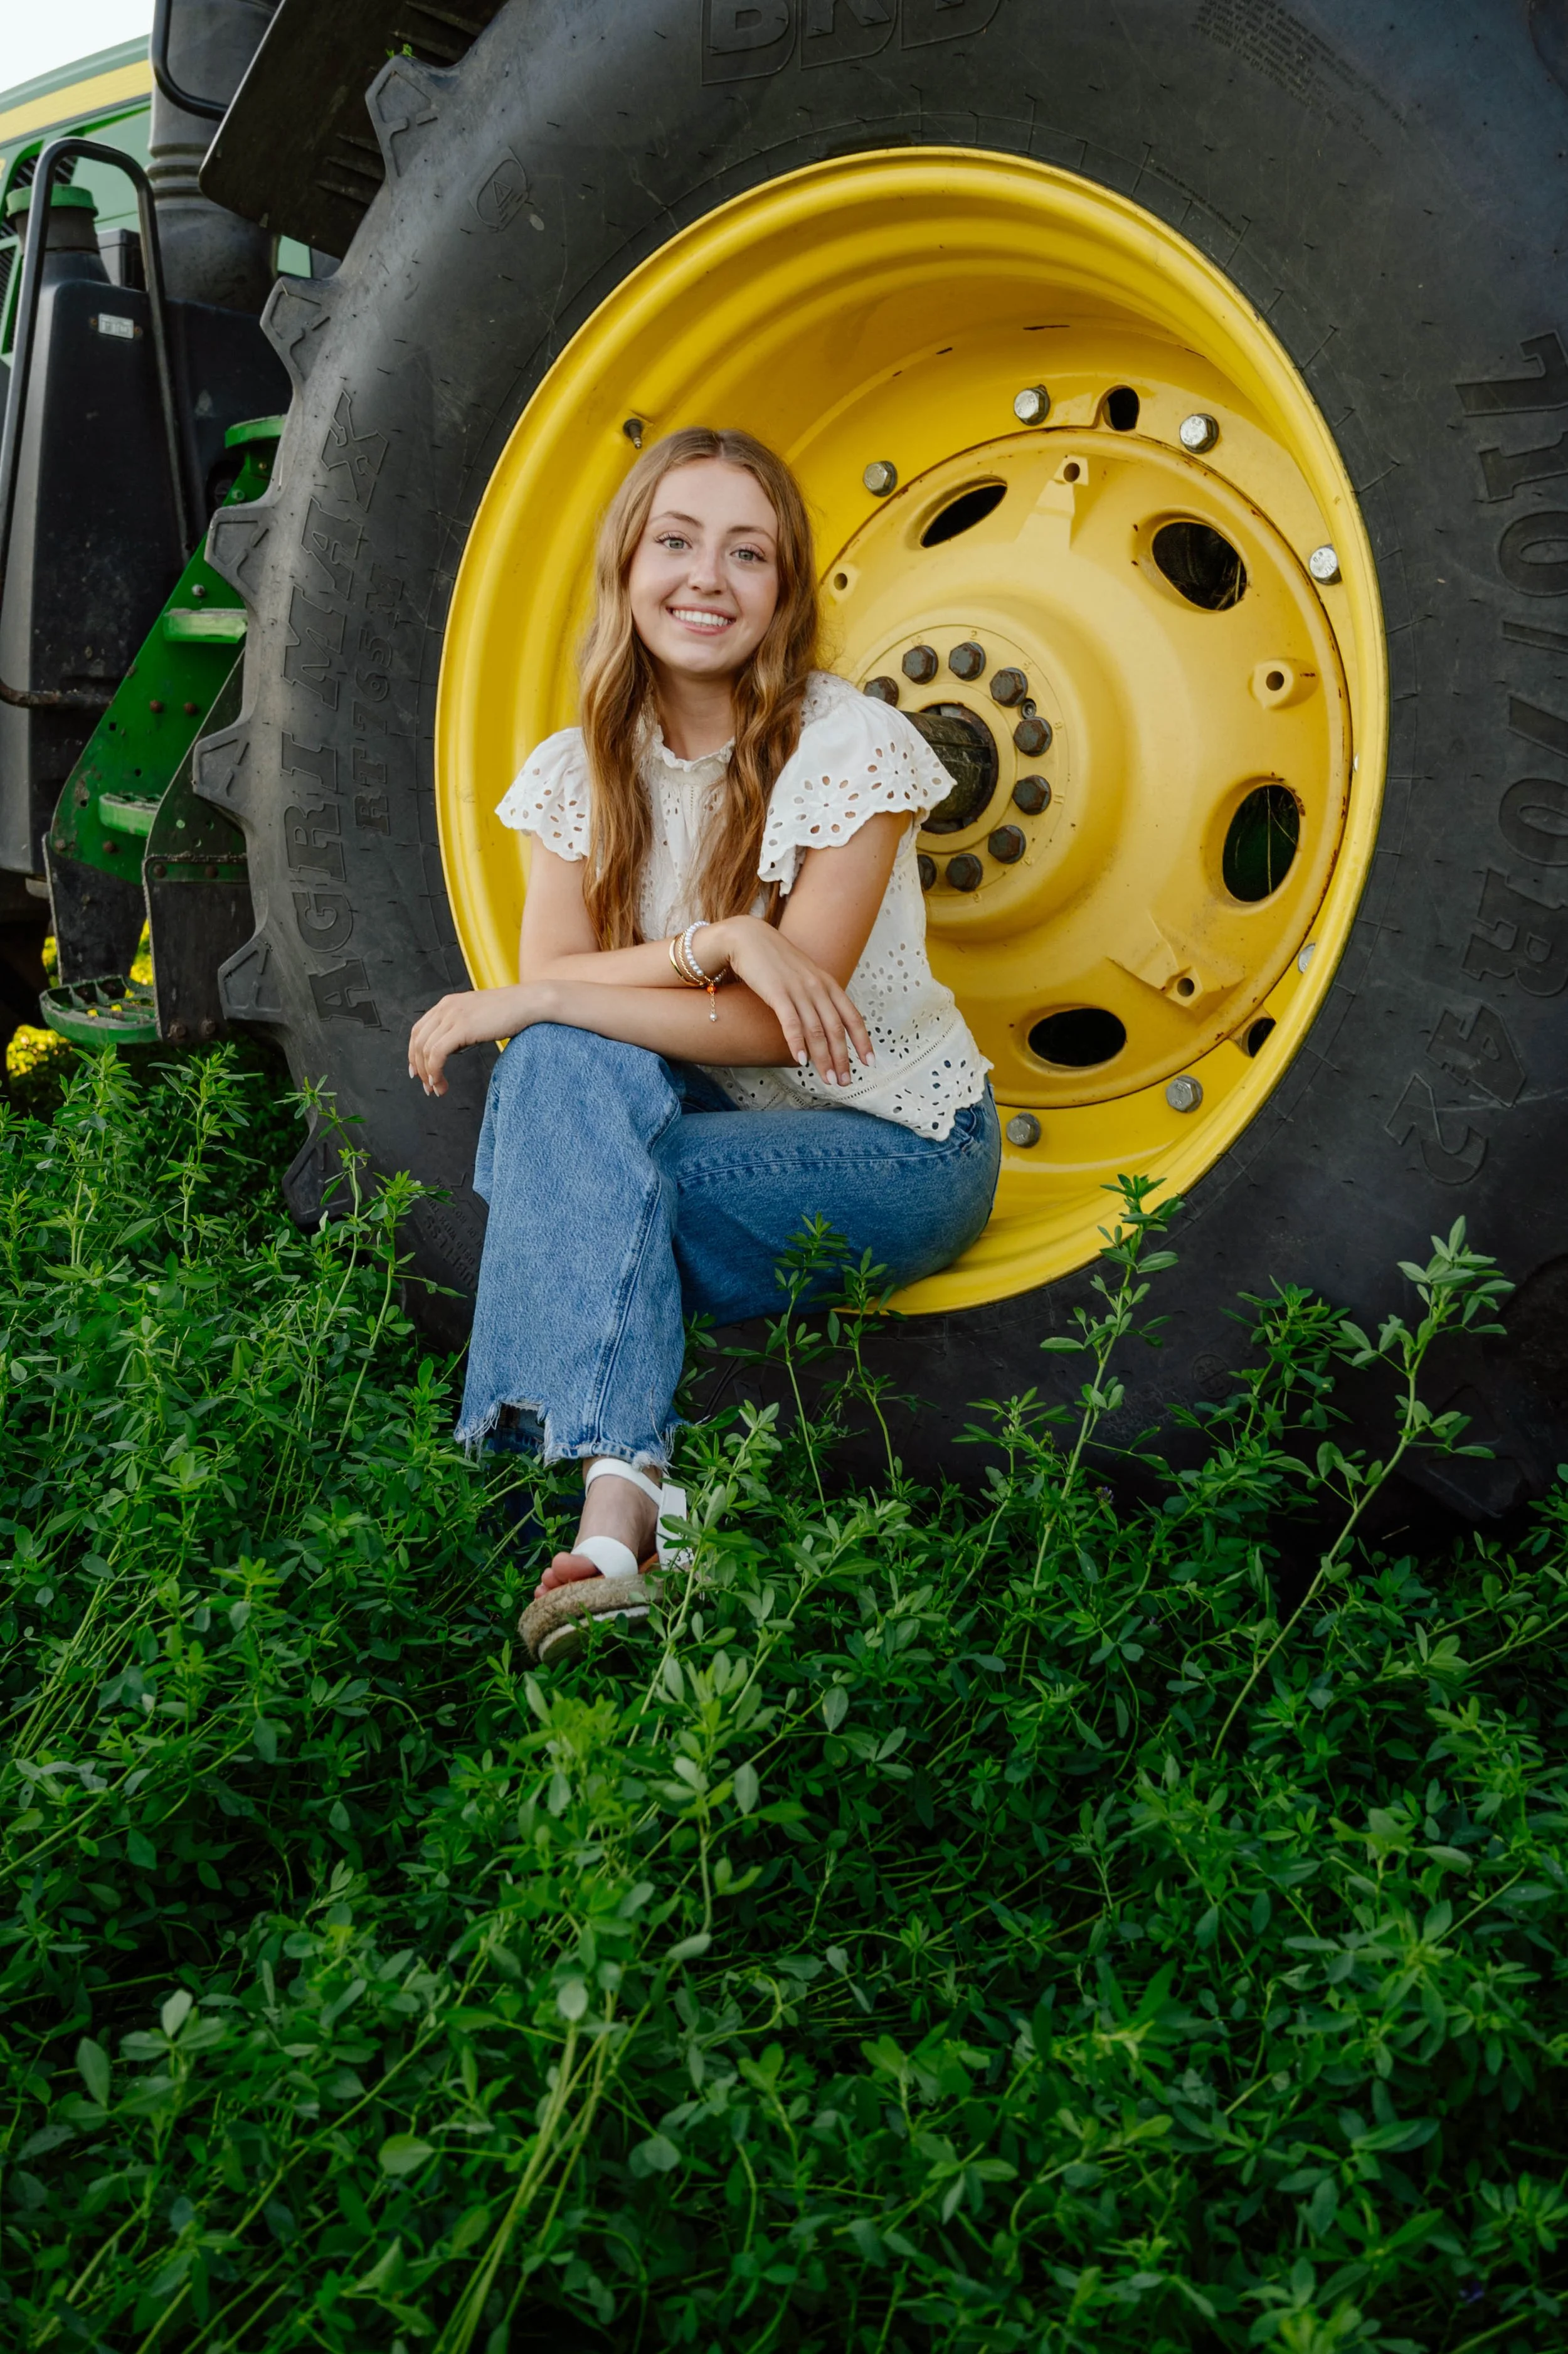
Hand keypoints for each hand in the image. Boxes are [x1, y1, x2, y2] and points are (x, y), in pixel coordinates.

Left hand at [408, 983, 545, 1095]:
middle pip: (417, 1040)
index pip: (419, 1029)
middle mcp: (445, 1008)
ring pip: (425, 1049)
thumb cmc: (510, 1012)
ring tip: (437, 1088)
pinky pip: (437, 1053)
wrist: (528, 1003)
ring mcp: (453, 1016)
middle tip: (427, 1085)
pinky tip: (441, 1081)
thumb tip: (452, 1049)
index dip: (413, 1053)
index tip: (418, 1071)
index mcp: (447, 1004)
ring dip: (428, 1074)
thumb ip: (461, 1028)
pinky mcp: (462, 1028)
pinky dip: (435, 1070)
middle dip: (419, 1067)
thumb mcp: (477, 1017)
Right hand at [707, 917, 871, 1085]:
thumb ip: (817, 997)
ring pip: (816, 1029)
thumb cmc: (776, 961)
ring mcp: (798, 989)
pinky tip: (800, 1061)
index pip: (852, 1016)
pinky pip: (790, 1022)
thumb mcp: (805, 977)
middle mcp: (818, 987)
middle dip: (842, 1058)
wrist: (749, 938)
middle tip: (844, 1081)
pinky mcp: (777, 992)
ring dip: (823, 1057)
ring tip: (828, 1079)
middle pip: (836, 1028)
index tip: (868, 1062)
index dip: (862, 1040)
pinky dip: (796, 1043)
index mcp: (828, 984)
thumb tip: (824, 1024)